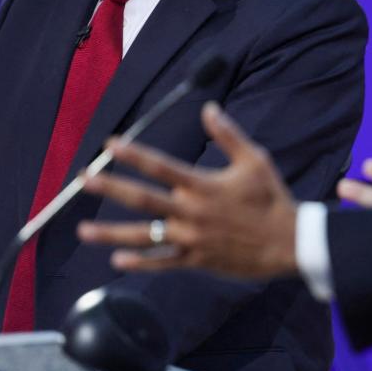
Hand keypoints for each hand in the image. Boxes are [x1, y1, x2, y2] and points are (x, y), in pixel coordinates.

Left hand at [78, 102, 298, 279]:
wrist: (288, 242)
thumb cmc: (272, 197)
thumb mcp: (255, 160)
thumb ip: (228, 135)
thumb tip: (209, 108)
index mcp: (204, 185)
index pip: (162, 167)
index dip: (134, 155)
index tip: (111, 145)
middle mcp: (193, 212)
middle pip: (144, 199)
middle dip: (111, 189)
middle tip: (85, 180)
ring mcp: (192, 238)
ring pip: (145, 235)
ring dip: (111, 233)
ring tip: (83, 231)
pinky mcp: (197, 260)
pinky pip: (163, 262)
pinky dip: (140, 262)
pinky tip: (117, 260)